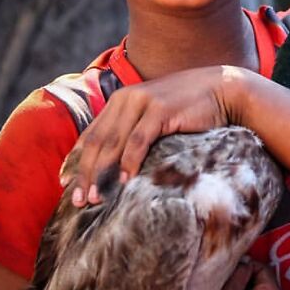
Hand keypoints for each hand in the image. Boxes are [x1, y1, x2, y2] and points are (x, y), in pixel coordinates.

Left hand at [62, 66, 247, 205]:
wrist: (224, 89)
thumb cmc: (191, 108)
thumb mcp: (156, 116)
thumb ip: (136, 130)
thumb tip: (120, 165)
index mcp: (121, 100)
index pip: (91, 134)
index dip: (76, 160)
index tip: (66, 184)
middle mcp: (126, 99)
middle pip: (96, 141)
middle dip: (85, 173)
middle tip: (78, 201)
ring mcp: (143, 102)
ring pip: (112, 143)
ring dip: (102, 173)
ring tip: (96, 198)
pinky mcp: (160, 110)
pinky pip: (138, 140)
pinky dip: (128, 162)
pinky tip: (124, 181)